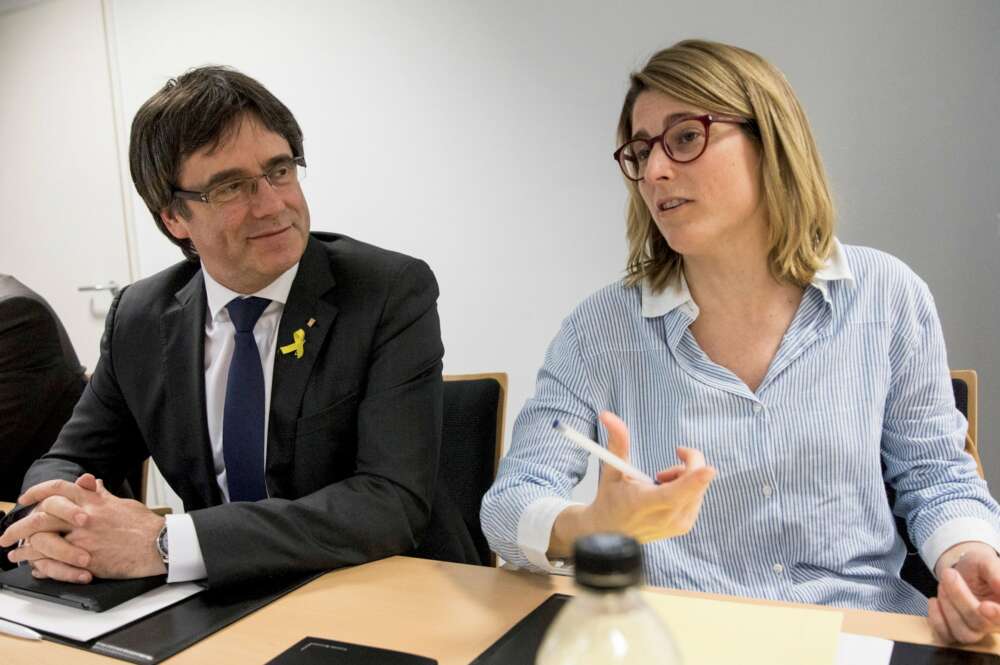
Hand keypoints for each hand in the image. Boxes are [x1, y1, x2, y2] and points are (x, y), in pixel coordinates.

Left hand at [1, 474, 164, 581]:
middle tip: (7, 534)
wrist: (159, 545)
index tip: (25, 500)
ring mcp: (83, 540)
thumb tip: (92, 483)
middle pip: (41, 517)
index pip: (57, 490)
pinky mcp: (86, 560)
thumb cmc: (144, 525)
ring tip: (15, 554)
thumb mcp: (121, 503)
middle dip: (19, 526)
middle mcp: (84, 518)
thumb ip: (101, 495)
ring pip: (42, 542)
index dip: (37, 492)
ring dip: (24, 550)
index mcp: (93, 501)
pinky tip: (34, 567)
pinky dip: (41, 566)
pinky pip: (55, 563)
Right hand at [549, 411, 714, 558]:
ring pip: (699, 488)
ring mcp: (678, 525)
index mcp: (644, 504)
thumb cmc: (611, 499)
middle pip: (695, 485)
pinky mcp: (685, 527)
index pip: (675, 493)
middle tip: (669, 462)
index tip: (709, 468)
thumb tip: (608, 415)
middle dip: (688, 464)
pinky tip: (668, 492)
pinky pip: (698, 497)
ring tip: (661, 480)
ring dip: (686, 476)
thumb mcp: (611, 471)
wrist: (611, 533)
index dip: (694, 480)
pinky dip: (688, 487)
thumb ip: (617, 442)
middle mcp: (665, 518)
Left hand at [928, 542, 999, 643]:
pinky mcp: (956, 633)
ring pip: (964, 633)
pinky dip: (937, 619)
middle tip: (949, 574)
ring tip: (943, 584)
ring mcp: (977, 631)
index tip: (985, 606)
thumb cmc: (978, 567)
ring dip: (948, 607)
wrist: (961, 571)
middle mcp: (995, 624)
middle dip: (960, 598)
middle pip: (981, 624)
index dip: (996, 616)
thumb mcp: (986, 560)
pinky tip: (934, 601)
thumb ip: (996, 572)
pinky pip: (946, 636)